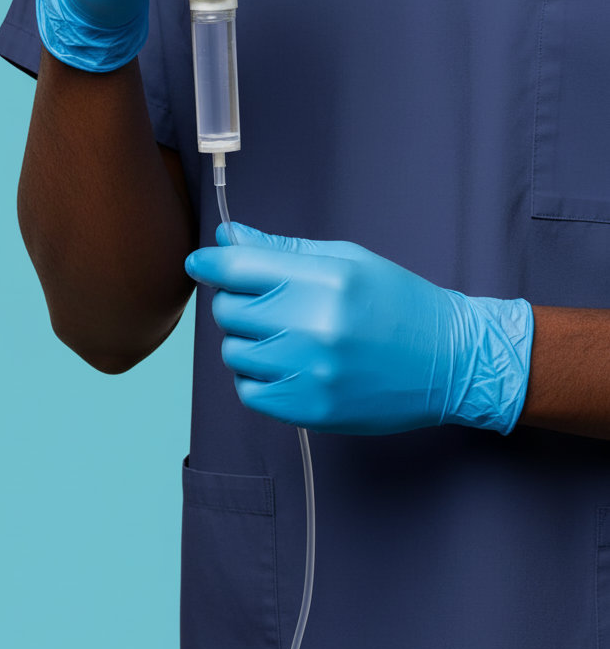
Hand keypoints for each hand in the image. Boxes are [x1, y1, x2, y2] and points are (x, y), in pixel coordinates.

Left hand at [184, 222, 533, 435]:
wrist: (449, 361)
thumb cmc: (398, 304)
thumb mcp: (346, 260)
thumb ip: (282, 251)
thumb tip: (227, 239)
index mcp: (324, 280)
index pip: (238, 268)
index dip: (210, 264)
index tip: (200, 264)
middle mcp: (313, 326)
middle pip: (229, 310)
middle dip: (240, 303)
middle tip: (272, 305)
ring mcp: (310, 372)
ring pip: (233, 352)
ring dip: (249, 343)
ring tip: (286, 337)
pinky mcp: (310, 409)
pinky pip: (249, 391)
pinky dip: (258, 378)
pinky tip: (289, 366)